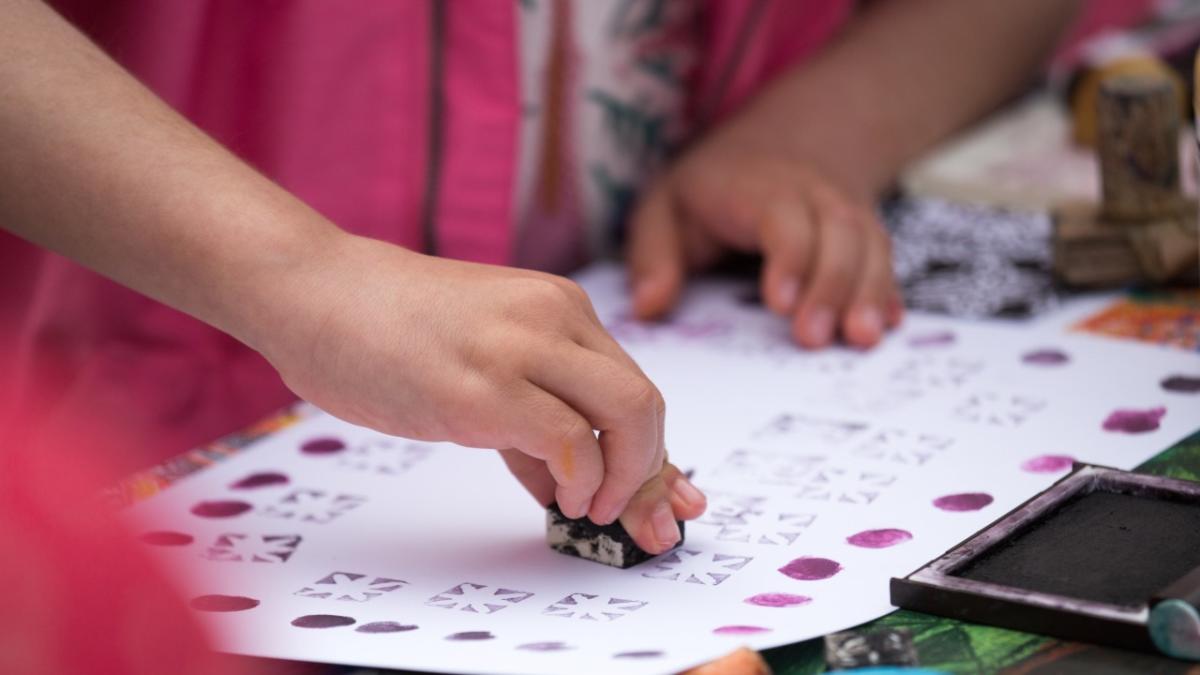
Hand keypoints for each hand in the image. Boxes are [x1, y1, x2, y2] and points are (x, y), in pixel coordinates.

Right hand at [259, 234, 703, 553]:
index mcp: (559, 308)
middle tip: (640, 519)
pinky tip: (563, 499)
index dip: (655, 455)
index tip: (668, 499)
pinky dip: (582, 480)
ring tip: (593, 511)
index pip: (632, 388)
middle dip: (654, 475)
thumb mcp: (480, 362)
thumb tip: (569, 486)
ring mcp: (518, 350)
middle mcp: (552, 319)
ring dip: (625, 481)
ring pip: (627, 416)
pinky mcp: (480, 389)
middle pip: (644, 404)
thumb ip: (530, 421)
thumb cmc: (387, 328)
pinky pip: (568, 440)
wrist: (315, 290)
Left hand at [627, 121, 902, 348]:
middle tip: (813, 339)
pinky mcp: (866, 233)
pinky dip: (888, 290)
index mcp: (757, 188)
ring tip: (862, 340)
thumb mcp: (665, 205)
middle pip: (837, 232)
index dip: (788, 256)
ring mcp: (846, 212)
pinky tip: (888, 324)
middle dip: (830, 286)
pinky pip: (885, 257)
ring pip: (870, 244)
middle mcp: (813, 195)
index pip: (783, 217)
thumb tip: (648, 308)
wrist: (783, 139)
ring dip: (868, 292)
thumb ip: (653, 255)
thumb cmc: (711, 187)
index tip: (778, 303)